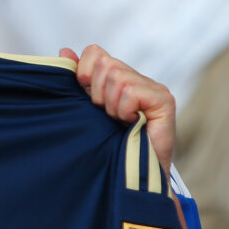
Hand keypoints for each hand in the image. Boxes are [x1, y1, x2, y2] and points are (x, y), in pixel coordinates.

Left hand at [60, 45, 175, 173]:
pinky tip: (132, 124)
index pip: (95, 52)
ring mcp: (154, 87)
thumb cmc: (109, 145)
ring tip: (120, 122)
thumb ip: (78, 80)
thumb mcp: (88, 108)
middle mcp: (139, 79)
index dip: (83, 74)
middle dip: (97, 94)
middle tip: (108, 115)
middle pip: (104, 64)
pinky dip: (124, 111)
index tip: (89, 100)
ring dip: (111, 106)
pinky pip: (130, 92)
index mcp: (120, 78)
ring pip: (116, 77)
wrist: (130, 176)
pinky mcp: (164, 100)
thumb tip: (64, 52)